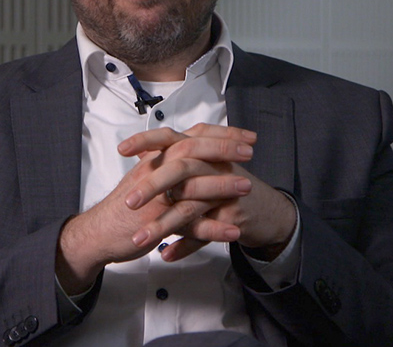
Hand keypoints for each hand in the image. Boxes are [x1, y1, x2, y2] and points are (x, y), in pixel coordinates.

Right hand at [55, 126, 255, 293]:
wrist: (99, 232)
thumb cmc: (125, 206)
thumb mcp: (146, 175)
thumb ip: (166, 162)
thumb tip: (190, 149)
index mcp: (157, 158)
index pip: (192, 136)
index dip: (221, 134)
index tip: (246, 136)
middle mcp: (156, 171)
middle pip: (191, 150)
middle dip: (223, 148)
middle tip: (250, 151)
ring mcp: (156, 197)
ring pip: (192, 185)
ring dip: (222, 186)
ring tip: (248, 188)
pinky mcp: (156, 222)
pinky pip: (189, 224)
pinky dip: (212, 229)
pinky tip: (233, 232)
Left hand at [121, 124, 296, 262]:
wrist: (270, 211)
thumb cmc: (232, 186)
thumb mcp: (205, 166)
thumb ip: (176, 160)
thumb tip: (143, 155)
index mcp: (202, 151)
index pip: (172, 137)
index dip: (147, 140)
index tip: (122, 149)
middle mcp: (214, 167)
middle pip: (180, 169)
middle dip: (152, 186)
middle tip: (130, 203)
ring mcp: (224, 192)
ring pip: (189, 207)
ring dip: (163, 225)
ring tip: (140, 239)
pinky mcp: (232, 218)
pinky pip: (204, 234)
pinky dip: (184, 246)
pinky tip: (166, 254)